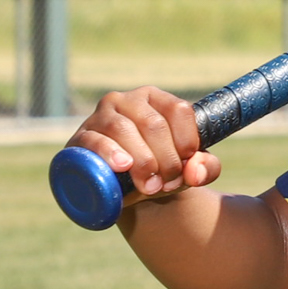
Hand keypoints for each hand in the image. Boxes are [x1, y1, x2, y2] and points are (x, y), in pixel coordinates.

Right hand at [70, 88, 219, 203]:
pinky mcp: (80, 137)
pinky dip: (108, 152)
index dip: (187, 140)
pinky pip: (93, 139)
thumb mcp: (188, 168)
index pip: (178, 109)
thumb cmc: (161, 170)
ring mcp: (100, 116)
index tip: (186, 164)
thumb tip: (195, 171)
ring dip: (142, 161)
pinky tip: (121, 165)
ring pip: (123, 129)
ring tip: (150, 185)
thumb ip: (205, 168)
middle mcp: (127, 100)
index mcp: (156, 99)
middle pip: (153, 124)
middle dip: (166, 159)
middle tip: (168, 184)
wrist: (125, 190)